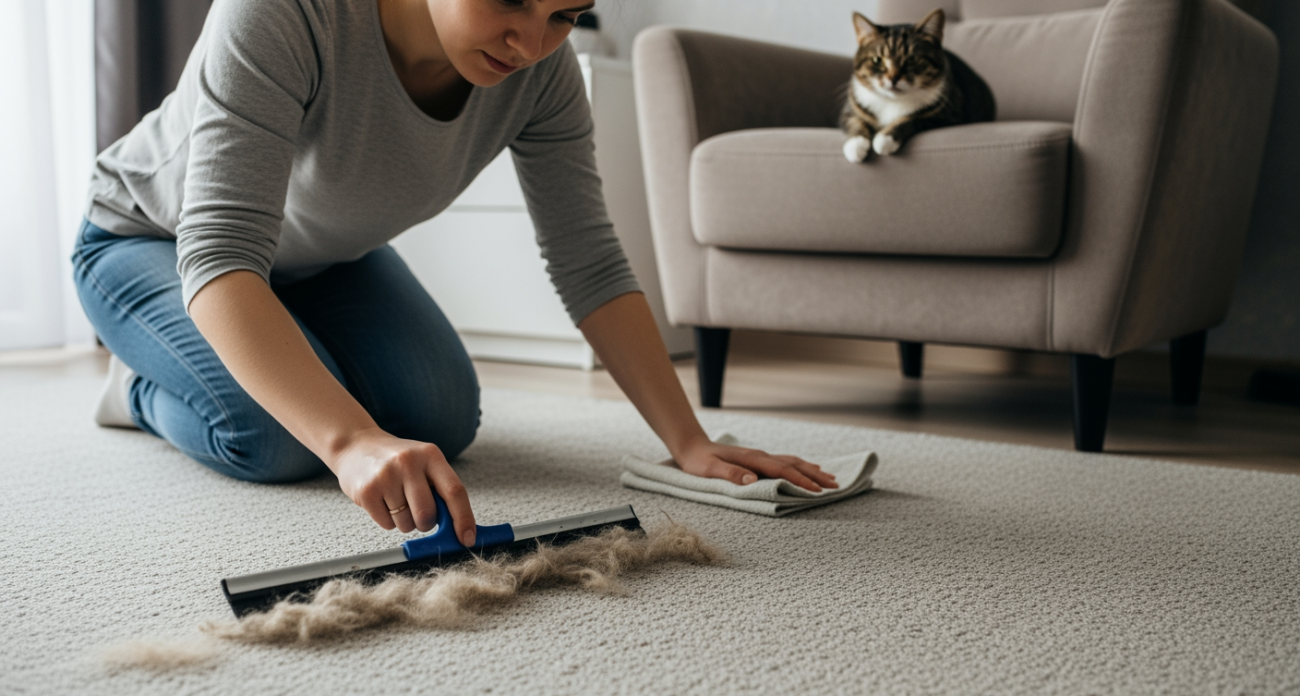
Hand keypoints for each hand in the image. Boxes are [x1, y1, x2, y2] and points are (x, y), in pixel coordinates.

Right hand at [331, 427, 475, 544]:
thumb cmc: (397, 460)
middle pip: (428, 514)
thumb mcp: (424, 463)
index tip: (467, 538)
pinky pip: (387, 524)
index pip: (455, 491)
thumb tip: (459, 527)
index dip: (464, 518)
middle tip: (418, 512)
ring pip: (407, 523)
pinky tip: (382, 501)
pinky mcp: (367, 491)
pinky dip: (388, 520)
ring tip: (396, 500)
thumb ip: (441, 489)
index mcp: (430, 455)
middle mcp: (409, 462)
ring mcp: (386, 476)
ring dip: (405, 522)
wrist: (356, 446)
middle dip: (426, 523)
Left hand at [672, 436, 838, 491]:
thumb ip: (730, 474)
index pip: (782, 471)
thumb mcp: (709, 470)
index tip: (817, 491)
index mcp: (752, 460)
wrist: (691, 446)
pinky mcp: (758, 459)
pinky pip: (785, 462)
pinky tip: (808, 468)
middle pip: (794, 464)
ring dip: (812, 470)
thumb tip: (752, 480)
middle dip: (815, 476)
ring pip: (792, 462)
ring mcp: (760, 456)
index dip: (800, 481)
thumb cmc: (698, 461)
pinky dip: (800, 466)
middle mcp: (760, 456)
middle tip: (835, 486)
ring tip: (830, 478)